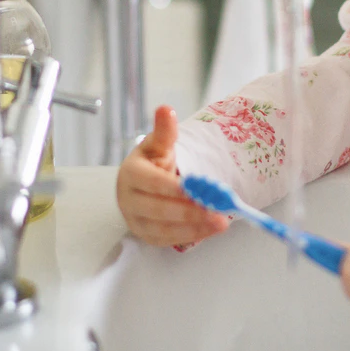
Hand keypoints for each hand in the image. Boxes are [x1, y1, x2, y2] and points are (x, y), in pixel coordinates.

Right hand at [116, 105, 229, 246]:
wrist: (142, 183)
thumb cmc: (151, 162)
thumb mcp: (157, 144)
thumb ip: (164, 131)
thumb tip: (166, 109)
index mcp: (131, 174)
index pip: (152, 183)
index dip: (174, 187)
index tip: (196, 189)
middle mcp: (129, 200)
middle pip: (158, 210)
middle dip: (190, 212)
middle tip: (217, 211)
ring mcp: (136, 221)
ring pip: (164, 229)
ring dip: (194, 227)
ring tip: (220, 223)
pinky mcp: (146, 236)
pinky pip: (169, 240)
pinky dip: (191, 236)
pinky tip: (210, 230)